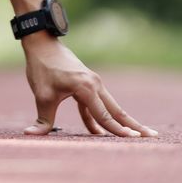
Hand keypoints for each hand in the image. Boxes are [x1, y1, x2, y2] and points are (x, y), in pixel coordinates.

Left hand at [22, 33, 156, 137]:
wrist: (41, 42)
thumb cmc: (42, 67)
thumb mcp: (41, 94)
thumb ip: (43, 119)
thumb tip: (30, 134)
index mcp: (86, 87)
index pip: (104, 115)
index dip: (117, 130)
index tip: (134, 140)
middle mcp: (94, 84)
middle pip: (115, 110)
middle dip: (132, 125)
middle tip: (151, 136)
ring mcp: (92, 83)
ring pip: (108, 107)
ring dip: (119, 121)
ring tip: (135, 135)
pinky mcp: (86, 83)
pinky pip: (96, 104)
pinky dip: (98, 117)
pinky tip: (98, 132)